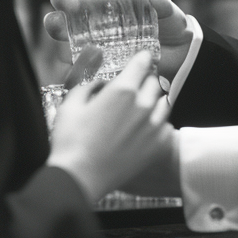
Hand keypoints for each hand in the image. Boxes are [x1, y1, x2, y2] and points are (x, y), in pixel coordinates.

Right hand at [45, 0, 193, 82]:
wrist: (178, 60)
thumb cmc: (170, 30)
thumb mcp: (170, 16)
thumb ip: (164, 7)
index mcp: (109, 1)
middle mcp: (95, 20)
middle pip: (65, 8)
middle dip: (60, 3)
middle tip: (71, 5)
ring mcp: (93, 43)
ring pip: (63, 35)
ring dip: (58, 29)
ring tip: (64, 27)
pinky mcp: (96, 66)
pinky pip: (76, 64)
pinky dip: (73, 60)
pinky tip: (80, 57)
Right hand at [47, 50, 173, 203]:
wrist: (78, 179)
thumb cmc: (71, 142)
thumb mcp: (71, 103)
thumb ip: (90, 85)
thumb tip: (102, 84)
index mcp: (122, 89)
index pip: (143, 61)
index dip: (141, 58)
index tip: (139, 59)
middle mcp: (143, 104)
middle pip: (154, 81)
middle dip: (144, 81)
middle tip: (132, 89)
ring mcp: (153, 126)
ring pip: (163, 102)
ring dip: (153, 101)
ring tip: (138, 109)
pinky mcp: (158, 146)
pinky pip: (166, 125)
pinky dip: (158, 124)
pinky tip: (143, 129)